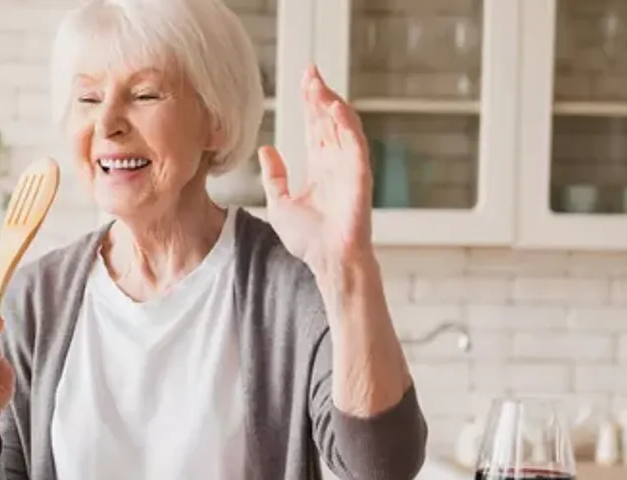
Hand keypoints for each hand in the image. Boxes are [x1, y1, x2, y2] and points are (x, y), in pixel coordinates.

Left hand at [258, 64, 373, 278]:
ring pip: (343, 126)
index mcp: (320, 167)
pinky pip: (356, 143)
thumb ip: (275, 176)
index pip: (314, 126)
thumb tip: (266, 150)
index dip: (309, 103)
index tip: (303, 80)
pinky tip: (334, 108)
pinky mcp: (360, 175)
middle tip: (310, 71)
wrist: (326, 261)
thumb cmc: (308, 239)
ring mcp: (349, 167)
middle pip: (328, 120)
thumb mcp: (280, 202)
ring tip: (318, 85)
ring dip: (332, 103)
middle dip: (320, 95)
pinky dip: (346, 124)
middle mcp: (336, 162)